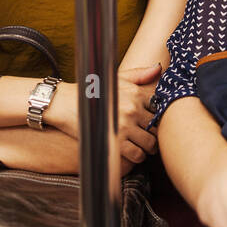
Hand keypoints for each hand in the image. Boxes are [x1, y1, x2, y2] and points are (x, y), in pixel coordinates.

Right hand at [43, 65, 160, 165]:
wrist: (65, 103)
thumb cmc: (92, 90)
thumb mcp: (116, 78)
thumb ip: (139, 74)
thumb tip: (159, 69)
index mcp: (136, 93)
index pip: (160, 108)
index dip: (160, 117)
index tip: (155, 122)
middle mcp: (132, 109)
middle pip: (157, 127)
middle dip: (156, 134)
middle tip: (152, 138)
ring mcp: (124, 125)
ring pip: (150, 143)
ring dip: (150, 148)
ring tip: (146, 147)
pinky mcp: (114, 141)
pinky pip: (136, 155)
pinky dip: (139, 157)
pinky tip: (135, 154)